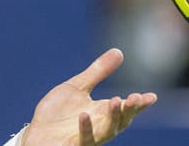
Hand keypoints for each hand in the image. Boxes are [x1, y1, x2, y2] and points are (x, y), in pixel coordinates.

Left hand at [20, 49, 155, 145]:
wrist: (37, 133)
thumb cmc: (58, 113)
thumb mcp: (78, 87)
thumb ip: (98, 72)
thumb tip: (119, 51)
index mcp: (102, 112)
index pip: (125, 108)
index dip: (139, 104)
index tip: (152, 96)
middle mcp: (99, 126)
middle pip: (120, 120)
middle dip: (129, 109)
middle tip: (136, 98)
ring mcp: (88, 137)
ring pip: (106, 131)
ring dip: (112, 117)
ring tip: (115, 100)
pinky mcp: (73, 144)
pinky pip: (83, 139)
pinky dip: (85, 128)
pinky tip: (84, 114)